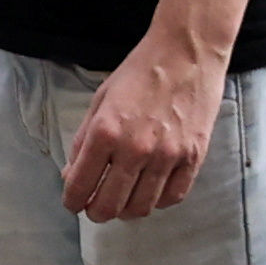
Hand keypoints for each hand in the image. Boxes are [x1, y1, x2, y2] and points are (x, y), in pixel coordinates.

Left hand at [62, 23, 224, 221]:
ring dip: (126, 211)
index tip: (74, 202)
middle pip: (109, 206)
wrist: (187, 52)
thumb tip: (72, 175)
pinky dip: (158, 201)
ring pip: (141, 208)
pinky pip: (173, 197)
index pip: (80, 187)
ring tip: (123, 201)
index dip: (72, 201)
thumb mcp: (100, 101)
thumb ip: (83, 141)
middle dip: (96, 212)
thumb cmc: (140, 72)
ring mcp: (167, 155)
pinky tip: (151, 190)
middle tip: (96, 207)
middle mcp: (135, 149)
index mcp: (105, 132)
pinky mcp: (193, 157)